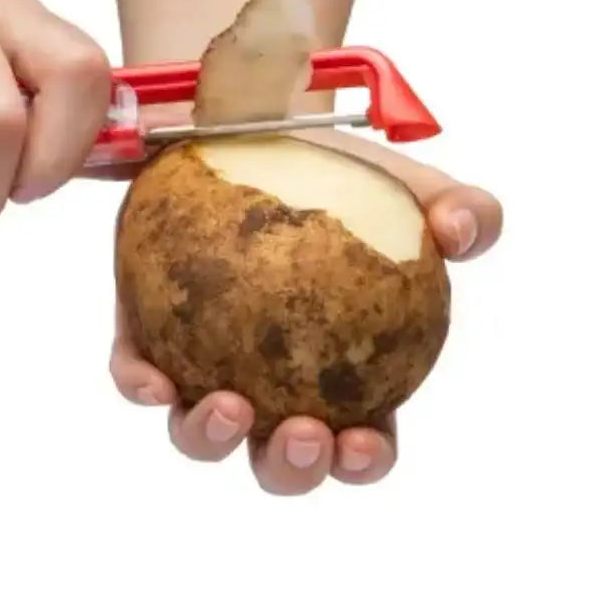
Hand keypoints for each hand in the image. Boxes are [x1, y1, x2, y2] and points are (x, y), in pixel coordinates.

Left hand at [106, 129, 502, 494]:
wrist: (243, 131)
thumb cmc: (328, 170)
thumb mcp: (398, 184)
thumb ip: (455, 208)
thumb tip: (466, 232)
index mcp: (336, 372)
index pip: (358, 439)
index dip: (363, 460)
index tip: (363, 439)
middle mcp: (267, 380)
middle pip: (278, 456)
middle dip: (292, 469)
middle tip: (306, 434)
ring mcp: (201, 361)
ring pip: (197, 431)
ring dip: (210, 437)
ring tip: (229, 406)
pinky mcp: (144, 332)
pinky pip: (136, 372)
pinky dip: (141, 383)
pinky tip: (151, 378)